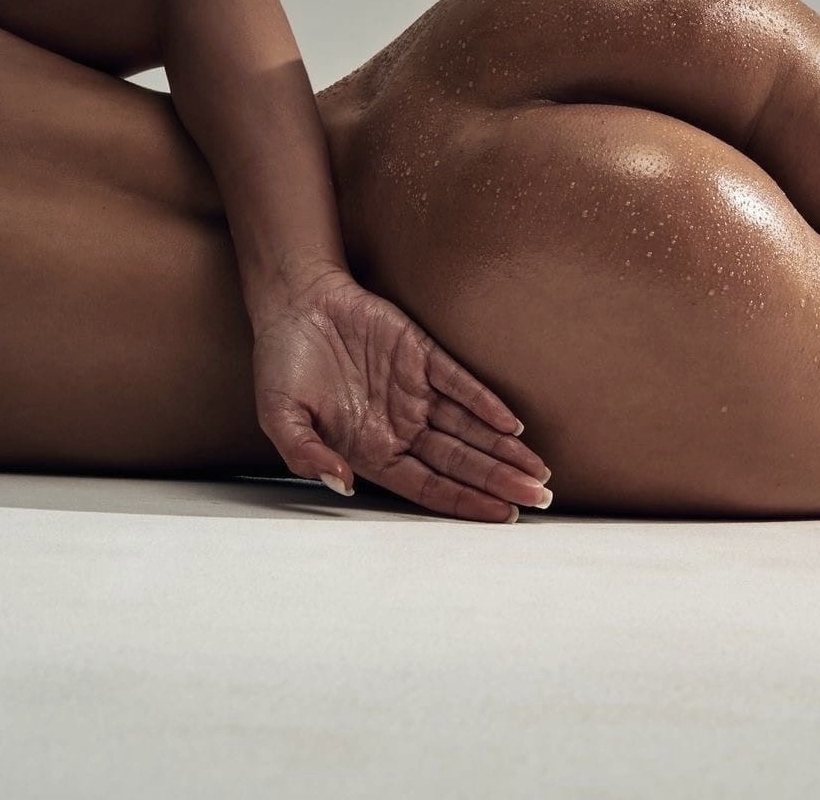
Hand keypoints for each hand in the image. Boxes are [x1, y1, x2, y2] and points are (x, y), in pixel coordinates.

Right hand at [251, 269, 552, 521]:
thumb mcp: (279, 416)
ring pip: (468, 427)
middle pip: (459, 462)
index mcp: (370, 449)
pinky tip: (511, 424)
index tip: (501, 518)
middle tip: (539, 501)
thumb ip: (306, 453)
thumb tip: (341, 483)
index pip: (429, 486)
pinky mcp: (421, 353)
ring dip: (502, 449)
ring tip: (537, 472)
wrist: (293, 301)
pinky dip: (485, 402)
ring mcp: (414, 390)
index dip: (464, 502)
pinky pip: (459, 382)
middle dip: (499, 482)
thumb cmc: (282, 363)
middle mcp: (400, 425)